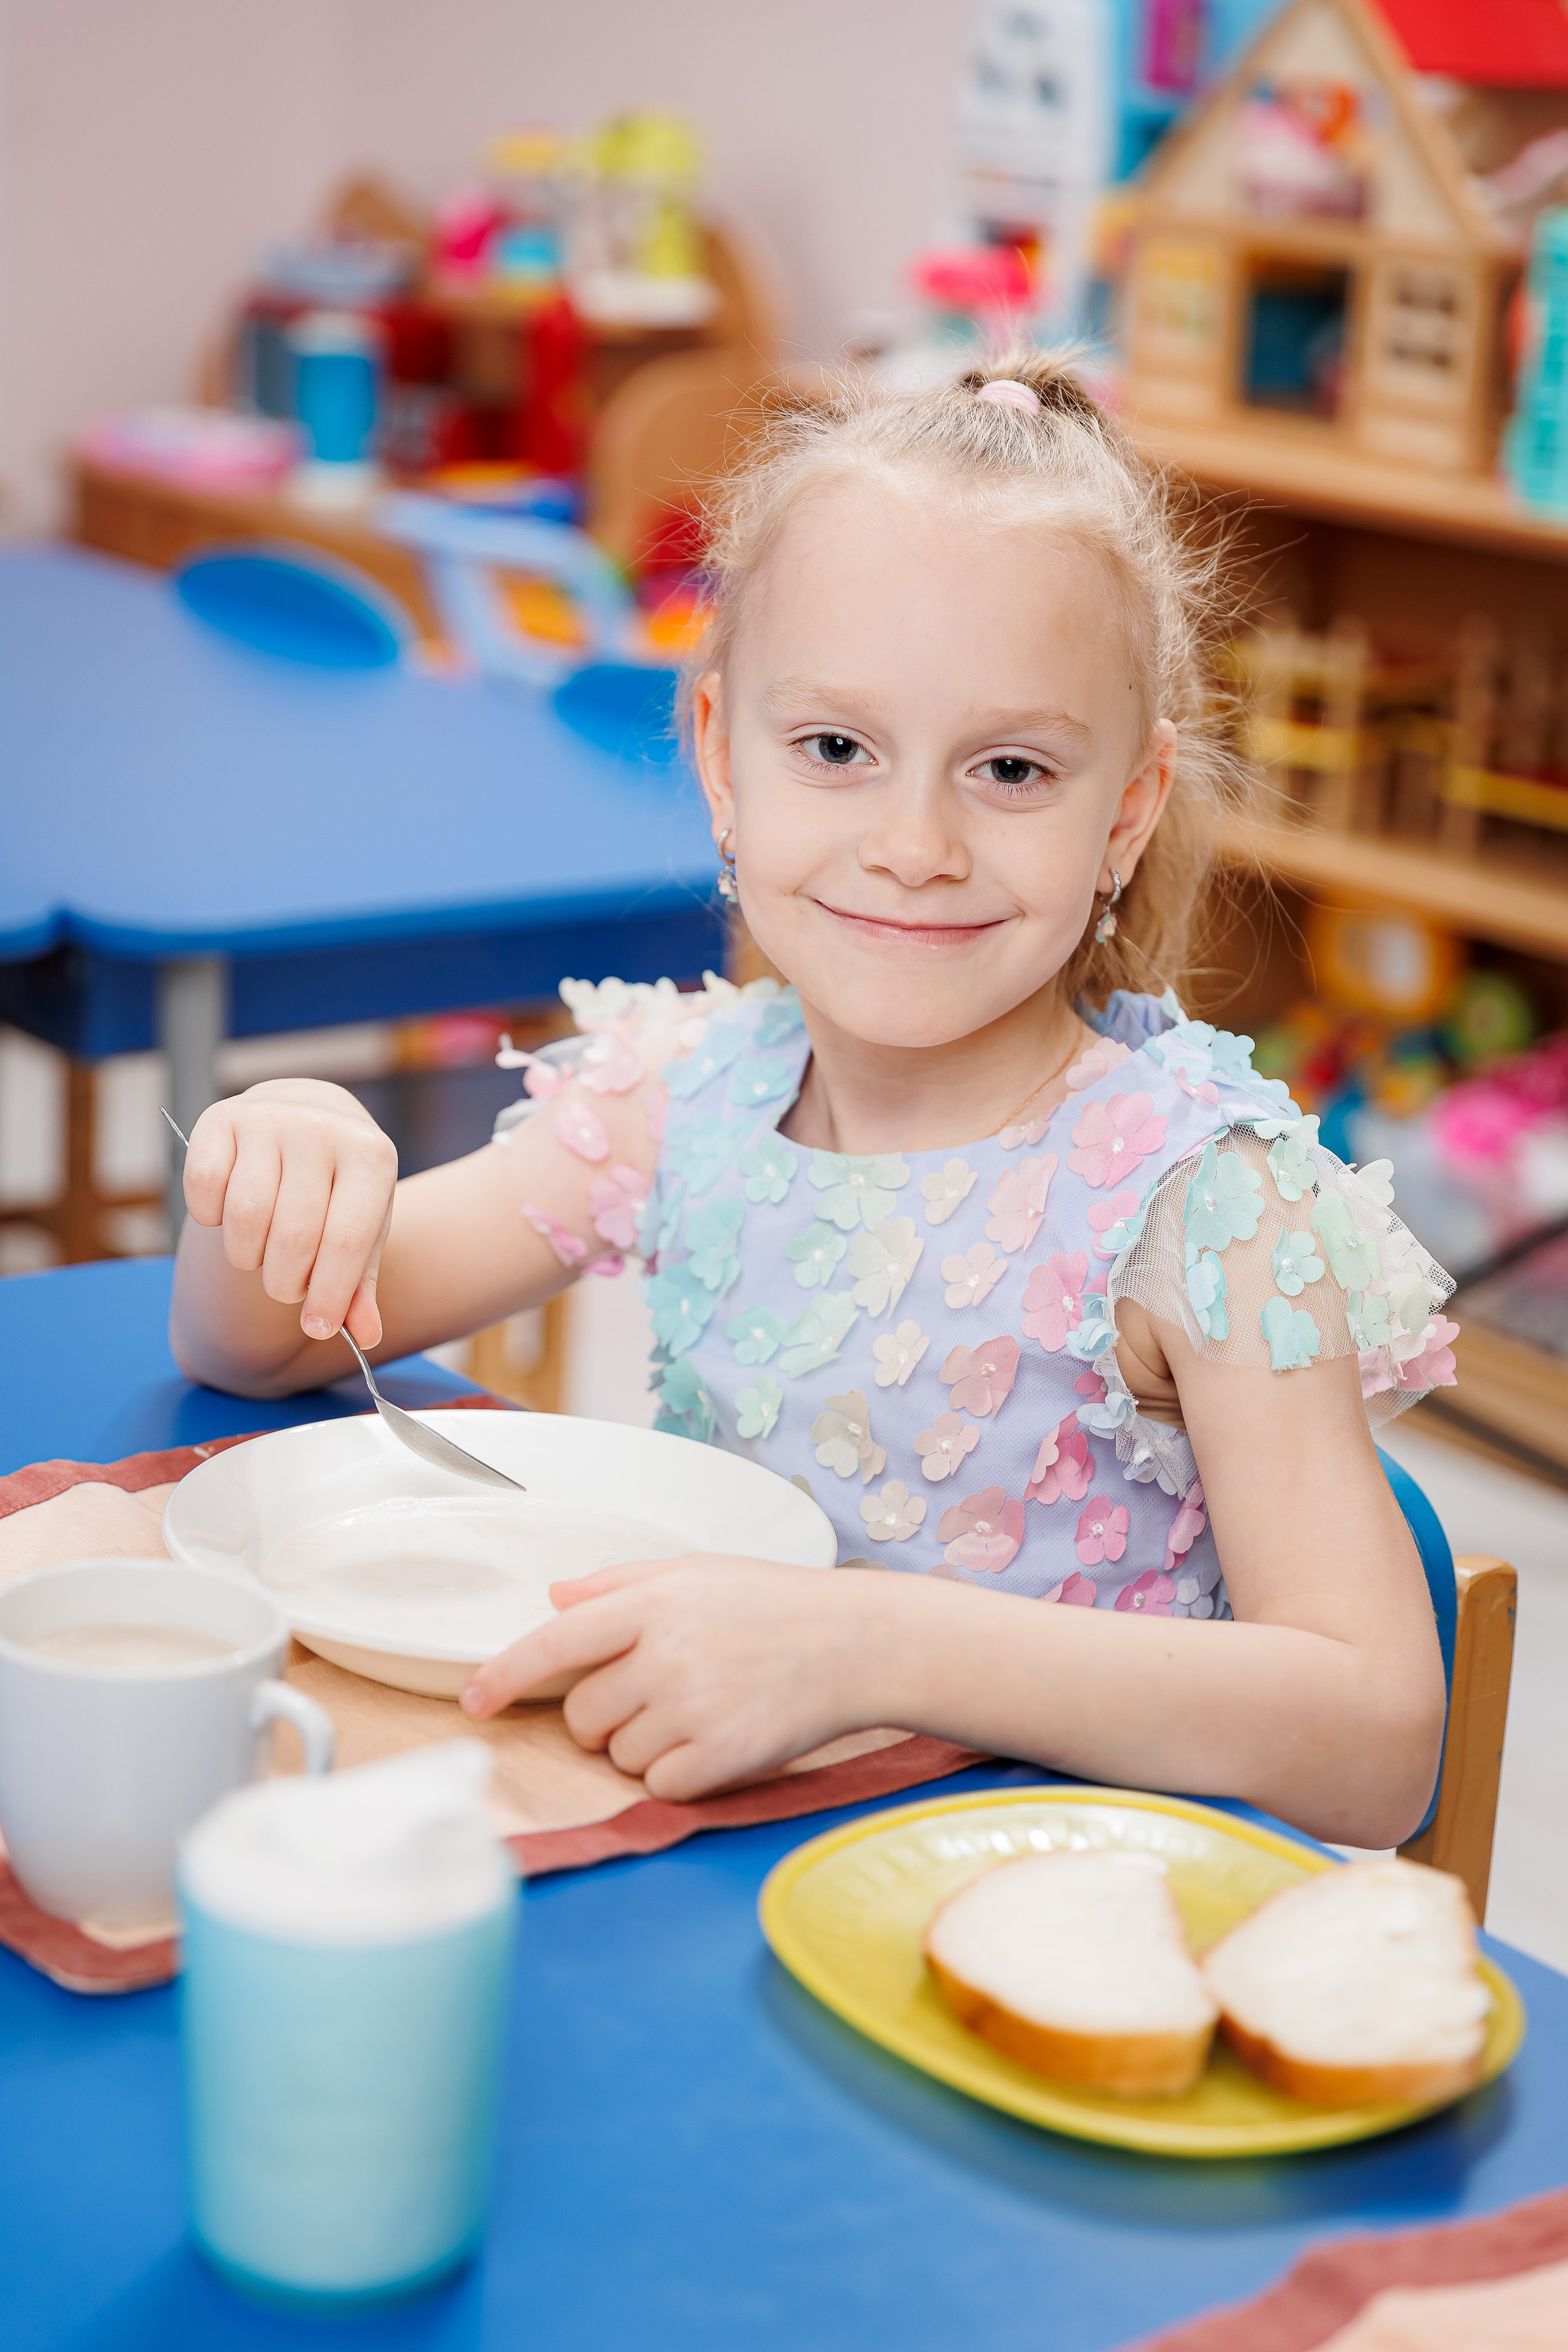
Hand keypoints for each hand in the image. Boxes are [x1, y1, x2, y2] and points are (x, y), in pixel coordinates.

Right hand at [182, 1080, 398, 1347]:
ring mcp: (269, 1118)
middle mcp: (321, 1129)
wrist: (311, 1116)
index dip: (329, 1295)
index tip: (317, 1329)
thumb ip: (361, 1283)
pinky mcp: (220, 1119)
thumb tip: (364, 1336)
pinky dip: (211, 1219)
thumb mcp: (363, 1227)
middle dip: (286, 1282)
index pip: (346, 1239)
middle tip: (288, 1286)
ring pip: (245, 1217)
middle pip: (293, 1236)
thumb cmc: (340, 1186)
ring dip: (248, 1257)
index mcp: (370, 1155)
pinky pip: (204, 1189)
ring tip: (263, 1254)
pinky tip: (229, 1218)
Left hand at [460, 1556, 872, 1800]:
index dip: (504, 1675)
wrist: (856, 1643)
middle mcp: (664, 1655)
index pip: (555, 1643)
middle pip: (583, 1715)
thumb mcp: (695, 1572)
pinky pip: (659, 1784)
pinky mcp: (721, 1756)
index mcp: (651, 1603)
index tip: (473, 1700)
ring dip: (643, 1744)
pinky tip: (715, 1739)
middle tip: (658, 1693)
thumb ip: (620, 1583)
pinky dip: (677, 1772)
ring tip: (699, 1709)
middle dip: (604, 1715)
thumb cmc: (774, 1604)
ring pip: (618, 1754)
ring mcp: (692, 1708)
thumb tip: (555, 1596)